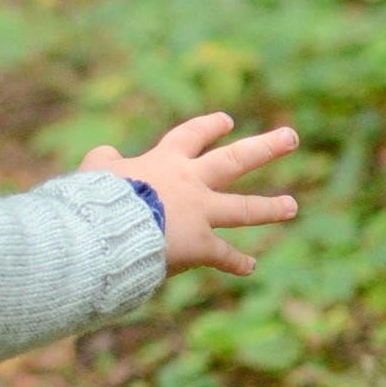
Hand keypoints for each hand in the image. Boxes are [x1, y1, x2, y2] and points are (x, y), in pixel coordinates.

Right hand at [80, 112, 299, 276]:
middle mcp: (190, 183)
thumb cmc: (96, 198)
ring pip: (243, 208)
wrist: (108, 228)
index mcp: (164, 161)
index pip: (191, 136)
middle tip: (291, 137)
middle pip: (235, 160)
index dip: (209, 127)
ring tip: (291, 206)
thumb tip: (107, 153)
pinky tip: (250, 266)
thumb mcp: (94, 170)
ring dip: (269, 207)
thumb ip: (104, 160)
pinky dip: (236, 261)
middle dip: (265, 147)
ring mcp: (200, 214)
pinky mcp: (200, 245)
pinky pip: (223, 254)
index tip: (227, 120)